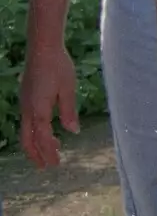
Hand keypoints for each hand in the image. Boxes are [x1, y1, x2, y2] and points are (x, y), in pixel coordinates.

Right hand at [20, 44, 79, 167]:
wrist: (42, 49)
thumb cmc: (58, 67)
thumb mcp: (68, 89)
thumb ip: (69, 112)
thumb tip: (72, 131)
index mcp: (38, 110)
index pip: (42, 138)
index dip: (49, 153)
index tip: (56, 164)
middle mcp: (28, 110)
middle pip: (28, 140)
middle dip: (37, 155)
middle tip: (48, 166)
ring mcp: (25, 104)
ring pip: (26, 132)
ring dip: (36, 144)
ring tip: (51, 150)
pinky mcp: (26, 98)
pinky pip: (27, 122)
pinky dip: (35, 132)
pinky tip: (47, 130)